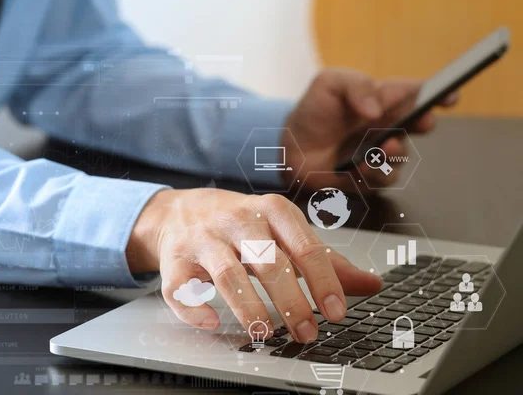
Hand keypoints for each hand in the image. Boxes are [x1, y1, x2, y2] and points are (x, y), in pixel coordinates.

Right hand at [127, 188, 381, 342]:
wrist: (180, 211)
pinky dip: (194, 308)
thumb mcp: (284, 231)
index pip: (303, 245)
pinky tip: (212, 323)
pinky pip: (181, 286)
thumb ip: (325, 258)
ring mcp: (204, 239)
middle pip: (268, 261)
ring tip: (266, 334)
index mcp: (272, 211)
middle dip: (290, 300)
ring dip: (248, 308)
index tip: (337, 312)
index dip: (323, 281)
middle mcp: (237, 220)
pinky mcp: (174, 259)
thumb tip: (371, 284)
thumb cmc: (241, 224)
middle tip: (306, 333)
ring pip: (228, 274)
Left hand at [284, 68, 458, 189]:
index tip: (449, 97)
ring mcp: (380, 153)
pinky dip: (374, 174)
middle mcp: (388, 126)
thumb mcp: (329, 84)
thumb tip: (376, 107)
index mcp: (383, 99)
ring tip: (383, 148)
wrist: (290, 147)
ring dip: (395, 154)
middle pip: (419, 125)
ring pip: (402, 157)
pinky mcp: (368, 177)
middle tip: (420, 122)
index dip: (438, 93)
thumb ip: (355, 86)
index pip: (417, 93)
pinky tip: (361, 167)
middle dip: (424, 123)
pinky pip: (381, 179)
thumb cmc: (313, 112)